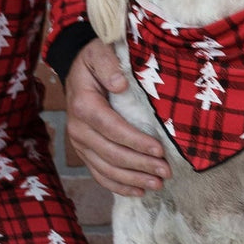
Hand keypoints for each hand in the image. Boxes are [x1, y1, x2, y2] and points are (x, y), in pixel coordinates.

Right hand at [66, 40, 169, 196]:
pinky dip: (118, 186)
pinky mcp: (84, 152)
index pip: (112, 128)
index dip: (136, 141)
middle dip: (140, 165)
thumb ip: (108, 65)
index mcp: (84, 105)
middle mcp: (78, 128)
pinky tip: (139, 191)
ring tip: (158, 184)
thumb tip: (120, 85)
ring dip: (133, 179)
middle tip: (166, 171)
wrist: (77, 69)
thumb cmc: (94, 60)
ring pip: (106, 169)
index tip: (159, 150)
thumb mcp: (99, 52)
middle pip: (111, 154)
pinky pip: (99, 174)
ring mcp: (79, 143)